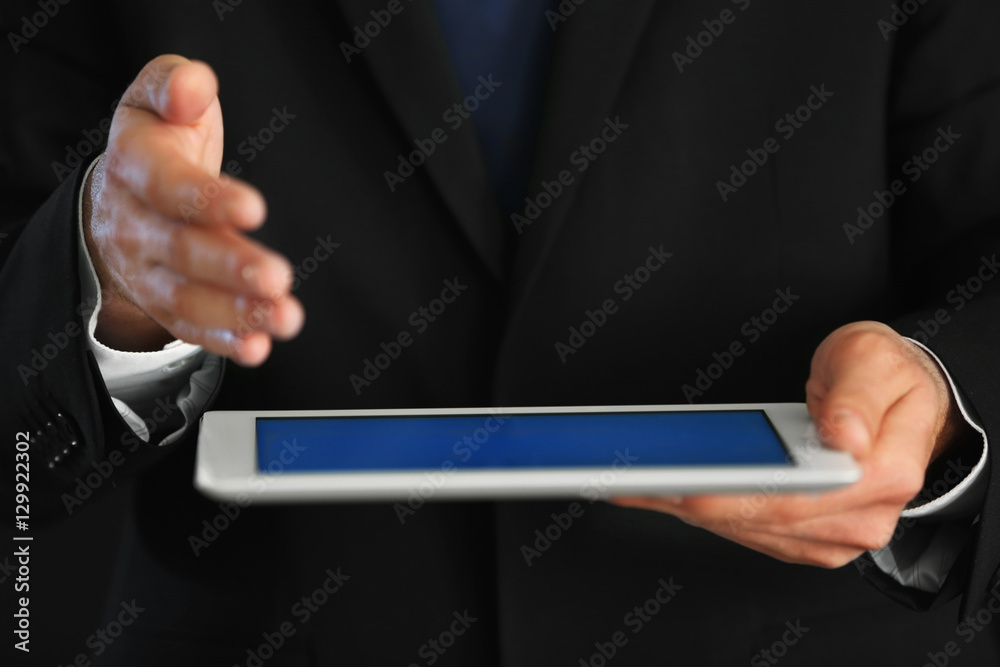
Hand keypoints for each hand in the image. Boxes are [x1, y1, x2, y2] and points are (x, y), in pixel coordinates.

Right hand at [83, 55, 303, 364]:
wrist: (120, 193)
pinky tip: (258, 346)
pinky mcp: (164, 302)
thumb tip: (192, 87)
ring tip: (283, 317)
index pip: (167, 186)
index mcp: (135, 165)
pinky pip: (189, 327)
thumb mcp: (158, 97)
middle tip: (278, 277)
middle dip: (230, 267)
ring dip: (235, 312)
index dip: (207, 199)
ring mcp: (145, 269)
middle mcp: (134, 223)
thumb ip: (174, 84)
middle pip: (179, 250)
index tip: (255, 209)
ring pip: (184, 298)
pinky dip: (223, 340)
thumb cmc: (159, 138)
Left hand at [613, 321, 962, 567]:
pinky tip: (666, 492)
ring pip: (747, 528)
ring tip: (637, 483)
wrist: (902, 398)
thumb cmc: (886, 377)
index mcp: (885, 473)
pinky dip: (704, 511)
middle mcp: (861, 516)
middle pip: (761, 519)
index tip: (684, 486)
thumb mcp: (876, 361)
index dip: (733, 495)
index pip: (796, 498)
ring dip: (687, 508)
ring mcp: (833, 532)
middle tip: (637, 481)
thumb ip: (859, 398)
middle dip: (692, 500)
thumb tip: (844, 438)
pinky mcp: (807, 535)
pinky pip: (749, 530)